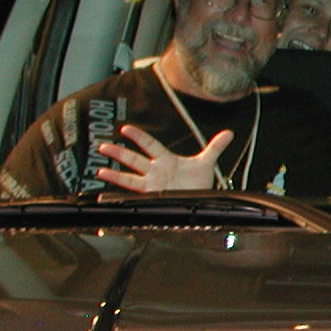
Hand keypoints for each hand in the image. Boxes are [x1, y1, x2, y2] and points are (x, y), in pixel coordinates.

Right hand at [95, 124, 231, 191]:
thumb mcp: (206, 163)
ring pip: (130, 178)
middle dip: (119, 154)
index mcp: (166, 160)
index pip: (150, 145)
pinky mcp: (152, 198)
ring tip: (100, 171)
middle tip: (103, 146)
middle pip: (134, 160)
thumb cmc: (198, 182)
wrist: (200, 201)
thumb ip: (215, 147)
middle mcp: (155, 172)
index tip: (125, 129)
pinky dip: (124, 194)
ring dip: (115, 175)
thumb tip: (229, 133)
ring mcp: (152, 185)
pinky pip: (135, 195)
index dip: (138, 137)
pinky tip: (111, 192)